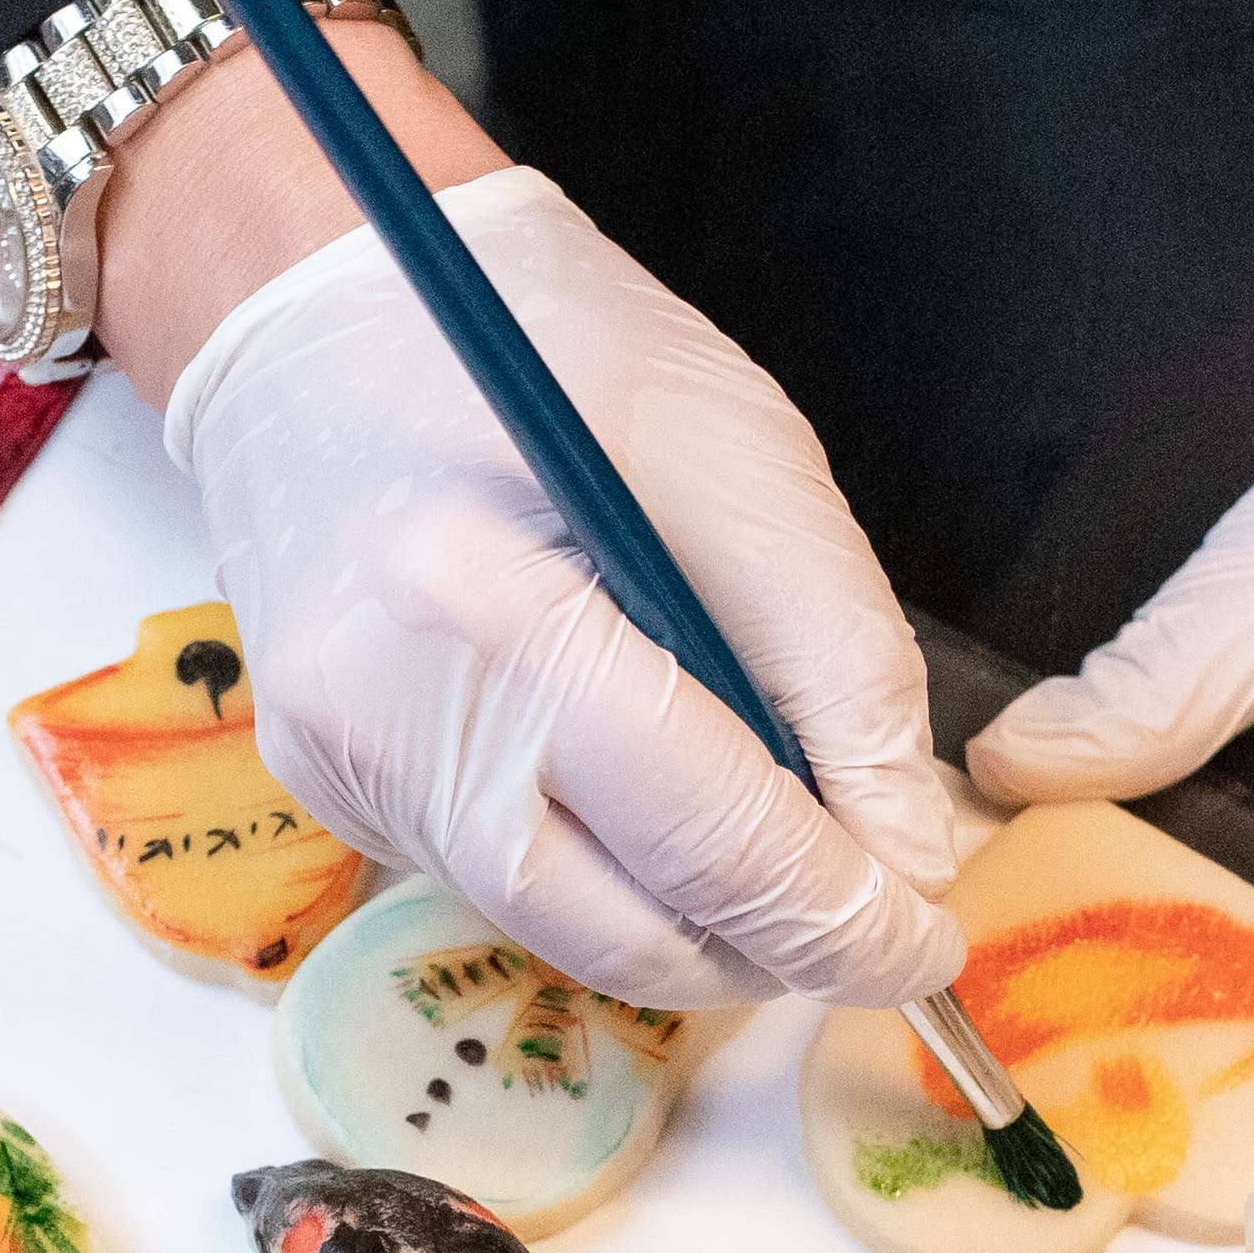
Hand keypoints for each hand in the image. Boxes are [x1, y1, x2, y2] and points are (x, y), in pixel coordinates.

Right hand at [109, 32, 958, 1013]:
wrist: (326, 303)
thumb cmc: (552, 350)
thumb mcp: (745, 462)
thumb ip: (840, 669)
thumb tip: (901, 857)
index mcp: (491, 614)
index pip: (708, 839)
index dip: (840, 918)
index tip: (928, 945)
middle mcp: (388, 720)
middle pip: (632, 932)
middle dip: (774, 949)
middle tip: (872, 925)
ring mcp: (342, 767)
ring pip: (567, 931)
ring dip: (690, 921)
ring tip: (771, 855)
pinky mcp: (328, 785)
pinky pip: (499, 881)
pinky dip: (600, 868)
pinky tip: (637, 786)